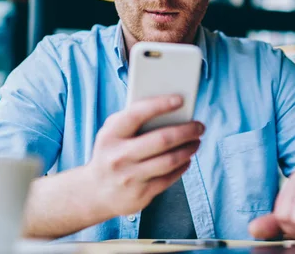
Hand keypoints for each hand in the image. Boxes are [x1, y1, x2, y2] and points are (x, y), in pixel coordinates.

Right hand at [86, 95, 204, 217]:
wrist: (95, 192)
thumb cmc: (110, 153)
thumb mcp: (112, 133)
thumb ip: (133, 119)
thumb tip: (169, 109)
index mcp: (110, 136)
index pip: (137, 114)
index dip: (160, 105)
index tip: (180, 99)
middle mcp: (118, 157)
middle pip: (162, 140)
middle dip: (186, 131)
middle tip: (199, 126)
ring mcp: (129, 177)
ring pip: (170, 161)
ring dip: (188, 149)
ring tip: (196, 141)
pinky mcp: (141, 194)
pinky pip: (169, 178)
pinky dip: (182, 166)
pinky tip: (187, 159)